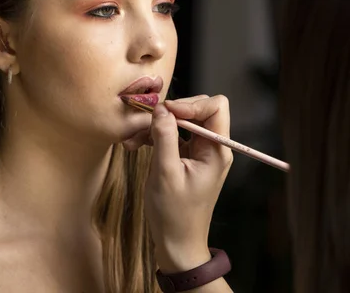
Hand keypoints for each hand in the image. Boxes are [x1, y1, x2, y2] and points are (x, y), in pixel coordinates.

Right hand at [129, 95, 232, 272]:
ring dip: (158, 126)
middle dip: (171, 113)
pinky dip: (156, 137)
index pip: (215, 107)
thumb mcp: (165, 173)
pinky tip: (136, 145)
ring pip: (183, 123)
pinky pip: (175, 137)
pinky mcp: (188, 159)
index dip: (190, 104)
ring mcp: (200, 153)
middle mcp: (213, 148)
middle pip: (198, 110)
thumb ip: (164, 137)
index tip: (166, 112)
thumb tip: (161, 108)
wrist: (177, 245)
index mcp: (217, 150)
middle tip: (145, 122)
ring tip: (133, 138)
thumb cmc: (174, 214)